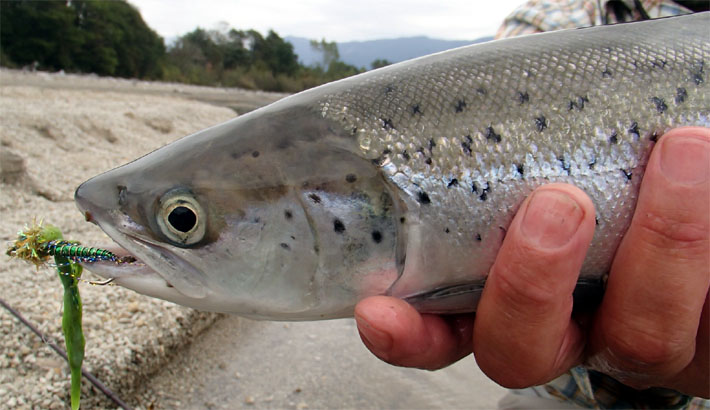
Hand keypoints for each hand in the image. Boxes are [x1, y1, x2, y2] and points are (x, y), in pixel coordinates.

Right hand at [354, 127, 708, 397]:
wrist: (692, 176)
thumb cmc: (595, 156)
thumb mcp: (542, 146)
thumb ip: (503, 143)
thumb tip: (460, 108)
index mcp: (499, 288)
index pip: (439, 329)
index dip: (408, 335)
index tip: (377, 311)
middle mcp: (558, 323)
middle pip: (518, 352)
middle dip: (529, 289)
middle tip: (557, 205)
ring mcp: (628, 332)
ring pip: (636, 336)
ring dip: (660, 245)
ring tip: (682, 152)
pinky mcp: (704, 336)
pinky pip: (709, 317)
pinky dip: (706, 240)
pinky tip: (705, 162)